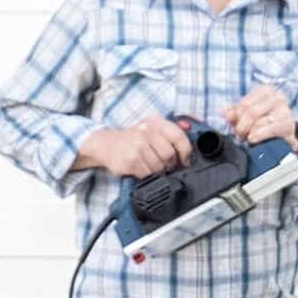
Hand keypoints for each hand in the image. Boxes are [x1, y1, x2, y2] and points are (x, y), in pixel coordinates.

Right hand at [76, 116, 191, 176]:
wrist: (106, 144)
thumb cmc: (134, 138)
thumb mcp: (153, 128)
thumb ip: (172, 130)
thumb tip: (191, 127)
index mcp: (156, 123)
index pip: (179, 137)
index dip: (186, 152)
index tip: (185, 160)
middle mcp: (146, 132)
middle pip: (169, 155)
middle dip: (169, 163)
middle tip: (164, 163)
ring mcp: (137, 146)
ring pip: (159, 167)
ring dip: (157, 170)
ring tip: (149, 164)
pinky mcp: (130, 161)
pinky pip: (147, 174)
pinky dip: (146, 174)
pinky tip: (140, 166)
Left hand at [223, 84, 297, 148]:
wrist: (285, 133)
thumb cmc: (266, 120)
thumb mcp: (249, 113)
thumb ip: (235, 112)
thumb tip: (223, 112)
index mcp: (266, 90)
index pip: (245, 103)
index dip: (235, 116)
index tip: (232, 125)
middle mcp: (277, 97)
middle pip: (252, 112)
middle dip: (242, 125)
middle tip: (238, 135)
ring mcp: (285, 110)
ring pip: (260, 121)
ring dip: (249, 132)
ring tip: (245, 138)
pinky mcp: (289, 124)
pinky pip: (270, 130)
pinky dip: (259, 136)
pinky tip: (253, 139)